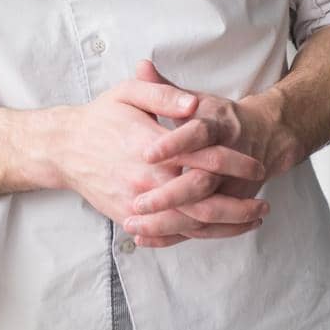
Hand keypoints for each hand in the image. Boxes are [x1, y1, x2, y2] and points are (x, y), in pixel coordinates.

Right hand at [54, 73, 266, 248]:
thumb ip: (162, 94)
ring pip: (190, 225)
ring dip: (225, 226)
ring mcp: (138, 204)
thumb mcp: (128, 93)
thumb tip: (194, 103)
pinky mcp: (130, 219)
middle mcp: (147, 180)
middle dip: (238, 206)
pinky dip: (197, 236)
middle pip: (203, 202)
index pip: (203, 159)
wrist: (65, 148)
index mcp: (152, 147)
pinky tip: (218, 231)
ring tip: (251, 222)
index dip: (234, 163)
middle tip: (264, 205)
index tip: (257, 164)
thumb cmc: (101, 118)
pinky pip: (169, 234)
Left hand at [121, 60, 301, 241]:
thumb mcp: (196, 96)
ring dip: (168, 221)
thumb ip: (166, 87)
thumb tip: (142, 65)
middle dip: (169, 195)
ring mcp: (232, 187)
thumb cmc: (218, 116)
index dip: (174, 142)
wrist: (266, 136)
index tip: (147, 152)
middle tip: (137, 202)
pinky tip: (146, 237)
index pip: (198, 133)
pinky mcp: (230, 206)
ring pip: (203, 211)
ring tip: (133, 224)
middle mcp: (228, 159)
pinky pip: (204, 228)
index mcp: (218, 124)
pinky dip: (176, 235)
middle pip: (202, 182)